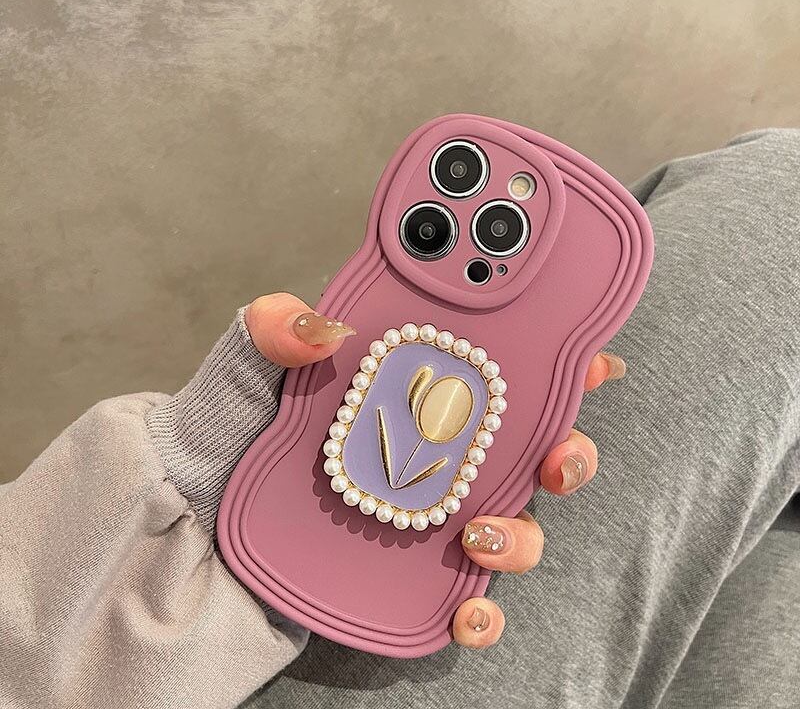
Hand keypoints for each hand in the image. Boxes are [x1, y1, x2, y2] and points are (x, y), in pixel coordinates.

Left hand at [245, 292, 625, 649]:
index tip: (588, 362)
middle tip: (556, 455)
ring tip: (481, 533)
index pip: (498, 371)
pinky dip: (481, 612)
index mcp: (411, 393)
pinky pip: (467, 600)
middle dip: (568, 452)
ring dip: (523, 534)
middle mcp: (431, 454)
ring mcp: (425, 516)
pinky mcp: (408, 574)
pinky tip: (466, 612)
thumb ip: (273, 334)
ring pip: (512, 527)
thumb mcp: (246, 373)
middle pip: (528, 452)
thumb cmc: (227, 434)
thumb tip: (322, 326)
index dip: (556, 363)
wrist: (189, 524)